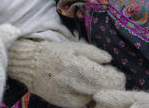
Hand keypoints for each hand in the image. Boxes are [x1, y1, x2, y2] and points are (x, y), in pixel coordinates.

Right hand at [8, 39, 124, 107]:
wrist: (31, 66)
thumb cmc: (54, 53)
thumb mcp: (74, 46)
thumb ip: (94, 53)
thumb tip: (109, 60)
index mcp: (80, 67)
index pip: (109, 80)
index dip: (117, 77)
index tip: (115, 72)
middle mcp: (76, 84)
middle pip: (106, 91)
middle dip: (111, 85)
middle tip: (108, 76)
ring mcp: (71, 97)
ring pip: (97, 99)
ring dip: (101, 91)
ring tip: (94, 81)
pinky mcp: (67, 105)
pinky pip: (86, 104)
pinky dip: (90, 98)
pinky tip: (86, 88)